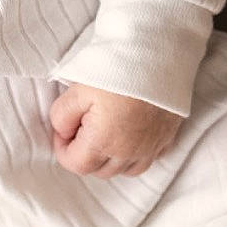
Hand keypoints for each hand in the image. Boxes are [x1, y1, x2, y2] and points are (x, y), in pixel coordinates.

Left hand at [48, 83, 181, 177]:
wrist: (159, 56)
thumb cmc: (117, 70)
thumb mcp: (77, 90)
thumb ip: (61, 117)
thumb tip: (63, 132)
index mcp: (104, 142)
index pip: (75, 165)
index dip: (63, 149)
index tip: (63, 130)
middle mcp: (128, 152)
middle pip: (99, 170)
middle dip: (85, 154)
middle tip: (82, 126)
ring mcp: (150, 147)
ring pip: (124, 170)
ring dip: (109, 158)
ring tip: (104, 132)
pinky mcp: (166, 138)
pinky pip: (147, 159)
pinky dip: (134, 154)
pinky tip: (129, 135)